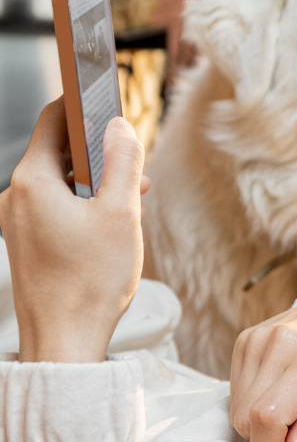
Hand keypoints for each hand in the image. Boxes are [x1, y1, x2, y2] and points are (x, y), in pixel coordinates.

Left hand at [0, 99, 148, 362]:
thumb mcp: (121, 213)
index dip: (84, 104)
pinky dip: (84, 201)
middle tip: (133, 159)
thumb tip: (121, 126)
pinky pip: (56, 204)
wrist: (65, 341)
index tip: (109, 100)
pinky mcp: (27, 240)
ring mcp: (18, 220)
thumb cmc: (90, 282)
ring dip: (96, 179)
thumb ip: (122, 162)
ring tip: (131, 195)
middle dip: (99, 149)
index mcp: (32, 182)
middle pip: (58, 150)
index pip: (54, 119)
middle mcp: (16, 197)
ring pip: (61, 179)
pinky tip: (112, 219)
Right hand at [230, 296, 296, 441]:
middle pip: (246, 416)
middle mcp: (282, 343)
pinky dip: (251, 402)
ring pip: (236, 405)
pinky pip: (234, 388)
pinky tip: (279, 394)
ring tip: (291, 412)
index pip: (269, 416)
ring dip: (256, 423)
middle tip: (293, 440)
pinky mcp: (246, 338)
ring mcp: (259, 337)